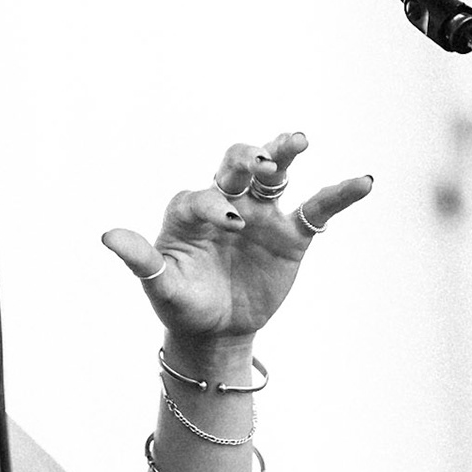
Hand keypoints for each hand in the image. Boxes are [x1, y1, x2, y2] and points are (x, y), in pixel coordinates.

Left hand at [100, 132, 371, 343]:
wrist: (214, 332)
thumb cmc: (182, 302)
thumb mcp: (160, 285)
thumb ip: (140, 259)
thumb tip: (106, 236)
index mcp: (191, 209)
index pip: (203, 195)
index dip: (215, 204)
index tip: (228, 222)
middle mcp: (228, 201)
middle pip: (237, 165)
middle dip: (246, 157)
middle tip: (256, 162)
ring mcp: (262, 215)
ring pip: (277, 174)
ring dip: (284, 152)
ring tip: (298, 138)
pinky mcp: (292, 235)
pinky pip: (318, 210)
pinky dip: (340, 194)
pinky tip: (364, 181)